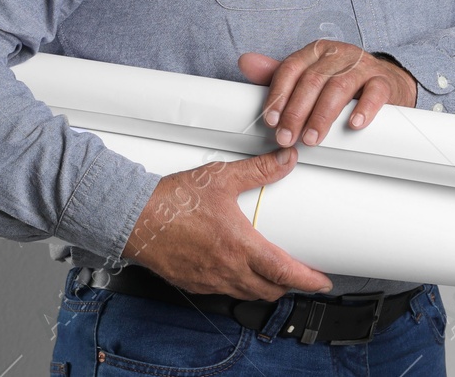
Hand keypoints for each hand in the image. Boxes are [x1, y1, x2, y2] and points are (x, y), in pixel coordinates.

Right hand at [123, 147, 333, 300]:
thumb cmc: (172, 200)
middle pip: (269, 290)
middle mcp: (226, 269)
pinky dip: (240, 286)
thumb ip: (259, 170)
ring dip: (266, 288)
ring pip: (247, 294)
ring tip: (275, 274)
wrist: (132, 218)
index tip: (322, 282)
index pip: (283, 272)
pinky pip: (224, 291)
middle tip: (302, 276)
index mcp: (239, 246)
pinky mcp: (193, 282)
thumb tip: (286, 159)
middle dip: (290, 286)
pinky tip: (239, 271)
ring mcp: (208, 279)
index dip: (307, 280)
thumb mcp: (221, 177)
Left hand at [239, 41, 418, 147]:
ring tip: (312, 138)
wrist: (385, 81)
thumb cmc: (342, 80)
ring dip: (322, 115)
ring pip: (340, 86)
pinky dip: (364, 109)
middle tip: (287, 137)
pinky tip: (353, 124)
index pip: (292, 68)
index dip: (279, 94)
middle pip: (313, 80)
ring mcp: (362, 66)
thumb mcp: (309, 75)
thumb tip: (246, 62)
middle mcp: (338, 54)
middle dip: (296, 112)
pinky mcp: (383, 81)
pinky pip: (374, 92)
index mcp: (316, 51)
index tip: (270, 120)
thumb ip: (278, 74)